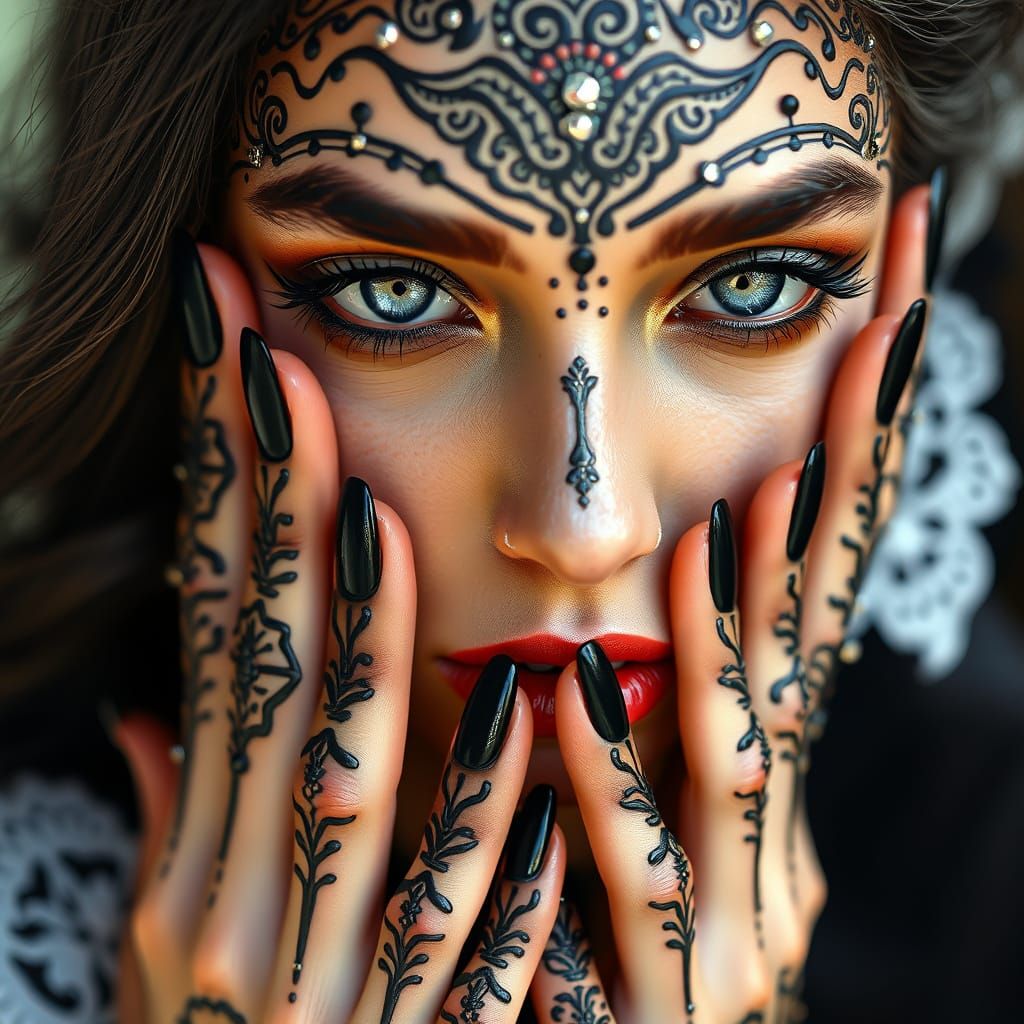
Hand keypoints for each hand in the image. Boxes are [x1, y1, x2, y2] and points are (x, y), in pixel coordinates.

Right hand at [114, 237, 566, 1022]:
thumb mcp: (178, 943)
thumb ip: (180, 815)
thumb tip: (149, 709)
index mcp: (202, 846)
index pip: (217, 633)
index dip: (217, 496)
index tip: (231, 363)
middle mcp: (230, 897)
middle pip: (261, 672)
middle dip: (266, 517)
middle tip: (275, 368)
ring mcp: (306, 973)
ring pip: (347, 773)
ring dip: (366, 639)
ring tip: (379, 512)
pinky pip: (451, 916)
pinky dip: (480, 813)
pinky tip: (521, 715)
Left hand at [527, 181, 932, 1023]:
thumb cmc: (588, 904)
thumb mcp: (611, 765)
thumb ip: (626, 670)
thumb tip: (636, 546)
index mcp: (753, 749)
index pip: (813, 574)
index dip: (859, 444)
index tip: (884, 306)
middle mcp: (770, 816)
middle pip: (809, 627)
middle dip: (849, 480)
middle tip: (876, 331)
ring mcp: (737, 908)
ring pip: (748, 741)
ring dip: (741, 618)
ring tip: (733, 504)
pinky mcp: (669, 992)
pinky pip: (638, 870)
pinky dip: (612, 773)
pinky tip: (583, 686)